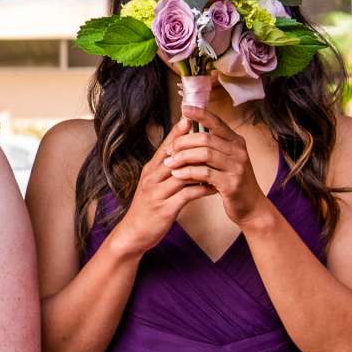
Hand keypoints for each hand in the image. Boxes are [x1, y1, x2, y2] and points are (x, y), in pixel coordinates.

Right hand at [109, 122, 217, 257]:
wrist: (133, 233)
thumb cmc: (146, 207)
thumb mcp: (152, 184)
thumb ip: (164, 170)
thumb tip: (180, 155)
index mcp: (150, 170)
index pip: (165, 146)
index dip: (177, 132)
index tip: (190, 118)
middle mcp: (152, 178)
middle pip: (175, 156)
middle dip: (193, 145)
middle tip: (211, 135)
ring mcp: (158, 193)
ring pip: (183, 173)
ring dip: (201, 167)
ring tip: (218, 162)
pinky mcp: (165, 209)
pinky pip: (187, 195)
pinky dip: (202, 190)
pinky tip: (214, 188)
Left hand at [166, 107, 270, 225]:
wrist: (250, 206)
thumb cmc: (232, 181)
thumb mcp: (225, 160)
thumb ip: (211, 145)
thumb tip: (187, 128)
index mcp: (236, 141)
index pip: (216, 122)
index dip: (200, 114)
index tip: (184, 109)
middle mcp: (239, 151)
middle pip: (206, 138)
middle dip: (183, 142)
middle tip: (169, 150)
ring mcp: (237, 167)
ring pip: (205, 154)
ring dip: (183, 157)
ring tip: (170, 162)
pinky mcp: (231, 183)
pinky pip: (205, 173)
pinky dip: (188, 172)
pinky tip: (178, 174)